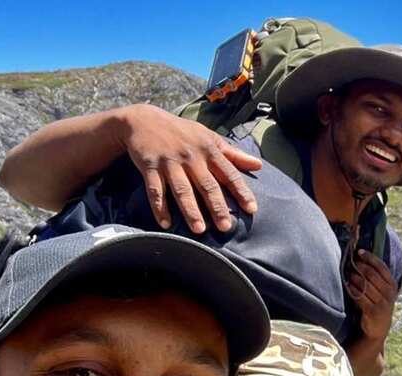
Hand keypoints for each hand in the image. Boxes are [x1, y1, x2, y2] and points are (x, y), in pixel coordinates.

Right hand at [117, 105, 262, 233]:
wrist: (143, 119)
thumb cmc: (182, 132)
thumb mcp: (208, 137)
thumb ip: (233, 153)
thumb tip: (258, 165)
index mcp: (208, 150)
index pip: (229, 173)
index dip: (241, 191)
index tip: (251, 209)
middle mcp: (191, 157)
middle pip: (207, 185)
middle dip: (217, 206)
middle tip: (225, 227)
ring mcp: (170, 162)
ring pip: (182, 189)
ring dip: (190, 210)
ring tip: (199, 230)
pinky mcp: (149, 166)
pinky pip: (155, 190)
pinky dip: (159, 207)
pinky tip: (165, 224)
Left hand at [346, 250, 397, 341]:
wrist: (378, 329)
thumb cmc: (377, 305)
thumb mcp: (382, 291)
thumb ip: (376, 277)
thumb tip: (360, 257)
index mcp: (393, 285)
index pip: (382, 267)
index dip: (370, 258)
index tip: (359, 251)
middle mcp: (389, 293)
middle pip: (372, 274)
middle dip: (359, 267)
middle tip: (349, 263)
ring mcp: (382, 303)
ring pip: (365, 284)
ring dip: (354, 277)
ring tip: (346, 273)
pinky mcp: (373, 311)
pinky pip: (360, 296)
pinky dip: (352, 289)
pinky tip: (347, 285)